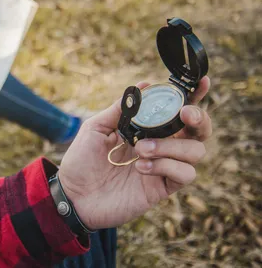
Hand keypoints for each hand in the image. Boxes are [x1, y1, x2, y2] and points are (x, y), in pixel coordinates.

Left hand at [59, 77, 211, 229]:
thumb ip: (119, 109)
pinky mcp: (162, 188)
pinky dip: (167, 166)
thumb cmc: (82, 161)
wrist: (74, 195)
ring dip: (171, 146)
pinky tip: (141, 167)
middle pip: (199, 131)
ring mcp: (163, 168)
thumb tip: (143, 84)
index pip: (177, 111)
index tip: (203, 82)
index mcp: (146, 129)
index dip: (195, 97)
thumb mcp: (95, 128)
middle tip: (184, 114)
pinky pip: (185, 174)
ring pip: (196, 151)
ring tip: (141, 149)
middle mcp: (160, 146)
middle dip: (199, 118)